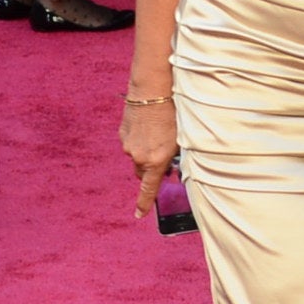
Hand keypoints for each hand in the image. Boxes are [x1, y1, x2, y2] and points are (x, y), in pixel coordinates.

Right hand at [120, 101, 179, 218]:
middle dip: (151, 168)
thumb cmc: (172, 111)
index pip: (148, 188)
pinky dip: (139, 139)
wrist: (152, 88)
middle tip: (164, 156)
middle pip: (142, 172)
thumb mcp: (181, 137)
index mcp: (155, 160)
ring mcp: (128, 145)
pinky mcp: (122, 133)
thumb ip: (173, 156)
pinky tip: (149, 125)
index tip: (138, 215)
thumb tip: (170, 166)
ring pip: (137, 156)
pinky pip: (131, 143)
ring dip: (145, 151)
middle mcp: (139, 156)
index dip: (143, 203)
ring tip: (158, 132)